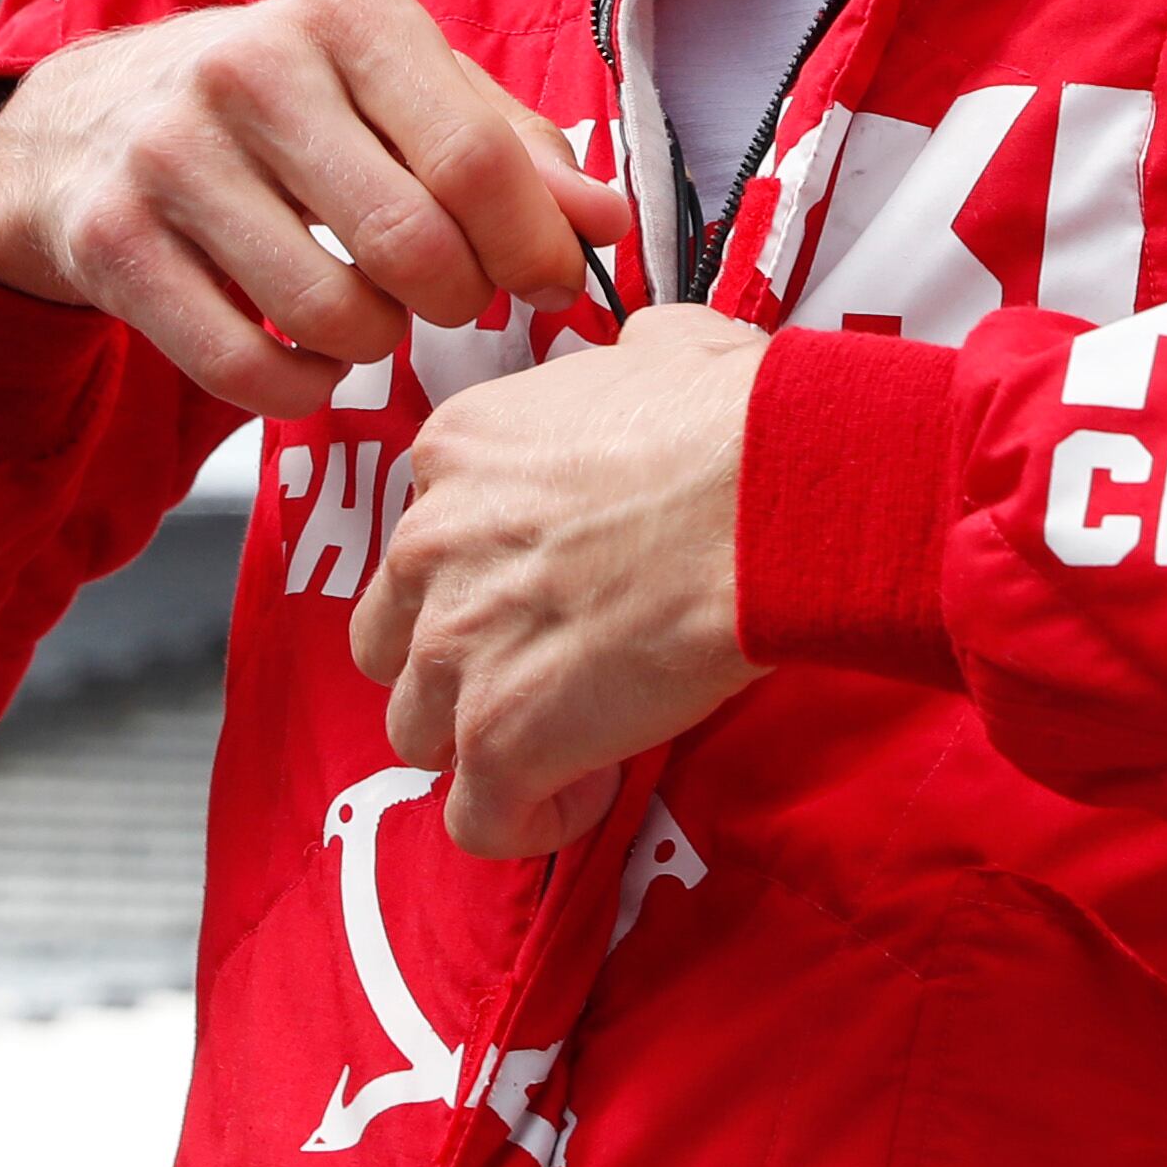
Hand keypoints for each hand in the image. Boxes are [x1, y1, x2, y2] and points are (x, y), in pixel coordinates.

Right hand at [0, 0, 628, 417]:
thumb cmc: (285, 103)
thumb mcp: (399, 84)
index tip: (547, 277)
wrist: (90, 117)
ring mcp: (172, 156)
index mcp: (347, 18)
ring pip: (336, 315)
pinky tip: (312, 356)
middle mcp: (253, 70)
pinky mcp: (112, 241)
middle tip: (457, 296)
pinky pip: (245, 368)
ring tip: (376, 311)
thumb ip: (510, 145)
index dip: (533, 244)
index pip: (479, 160)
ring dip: (381, 343)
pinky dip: (302, 388)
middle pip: (415, 245)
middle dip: (461, 298)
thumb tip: (606, 222)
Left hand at [350, 305, 768, 857]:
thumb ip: (622, 364)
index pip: (427, 536)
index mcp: (456, 452)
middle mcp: (430, 547)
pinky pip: (477, 820)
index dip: (489, 572)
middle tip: (543, 667)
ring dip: (484, 740)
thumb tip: (645, 364)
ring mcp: (455, 648)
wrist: (770, 495)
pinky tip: (589, 789)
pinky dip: (525, 819)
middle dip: (458, 661)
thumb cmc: (734, 421)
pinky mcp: (500, 739)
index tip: (554, 591)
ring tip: (569, 738)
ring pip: (416, 732)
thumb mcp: (663, 346)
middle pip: (395, 638)